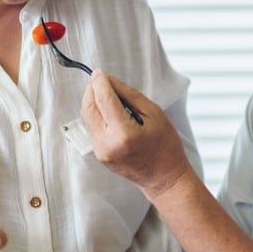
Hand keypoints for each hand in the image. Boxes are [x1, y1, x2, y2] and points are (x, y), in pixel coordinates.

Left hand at [80, 70, 193, 199]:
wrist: (164, 178)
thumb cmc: (165, 147)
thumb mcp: (154, 114)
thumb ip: (129, 95)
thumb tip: (110, 81)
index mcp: (123, 133)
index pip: (104, 100)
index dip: (100, 82)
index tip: (99, 72)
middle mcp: (107, 144)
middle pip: (88, 108)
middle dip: (91, 91)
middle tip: (101, 80)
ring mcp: (101, 151)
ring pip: (87, 118)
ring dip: (93, 102)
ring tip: (108, 94)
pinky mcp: (99, 155)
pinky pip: (92, 128)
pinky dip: (97, 115)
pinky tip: (109, 111)